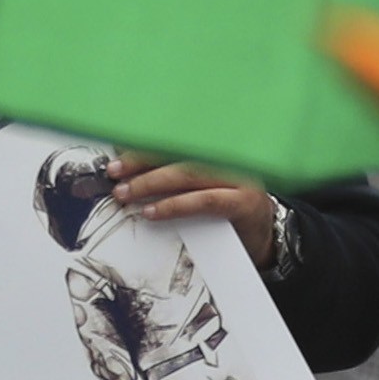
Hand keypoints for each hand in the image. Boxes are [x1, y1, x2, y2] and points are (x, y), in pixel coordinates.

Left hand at [105, 153, 279, 269]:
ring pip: (189, 173)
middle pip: (181, 152)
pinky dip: (175, 205)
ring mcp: (240, 178)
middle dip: (142, 162)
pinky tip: (152, 211)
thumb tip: (130, 172)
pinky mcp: (244, 202)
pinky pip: (204, 200)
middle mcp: (231, 157)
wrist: (263, 237)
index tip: (118, 155)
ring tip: (126, 193)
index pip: (177, 141)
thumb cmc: (225, 211)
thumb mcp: (202, 188)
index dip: (146, 147)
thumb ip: (175, 178)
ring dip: (152, 182)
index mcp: (219, 149)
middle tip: (115, 173)